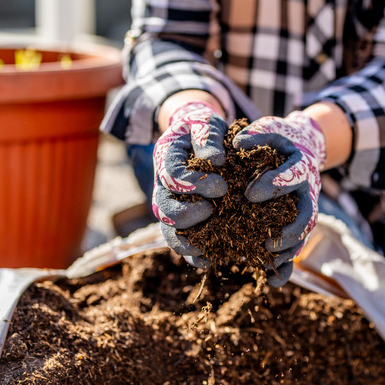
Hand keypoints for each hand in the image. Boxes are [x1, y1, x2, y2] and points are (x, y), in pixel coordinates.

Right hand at [152, 101, 227, 268]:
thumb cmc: (204, 130)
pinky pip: (181, 242)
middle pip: (163, 210)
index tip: (222, 187)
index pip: (172, 176)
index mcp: (166, 159)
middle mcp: (163, 186)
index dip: (194, 185)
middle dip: (187, 215)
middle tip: (213, 212)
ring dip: (186, 243)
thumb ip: (207, 136)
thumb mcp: (206, 123)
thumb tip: (214, 160)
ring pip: (169, 231)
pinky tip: (210, 261)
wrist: (199, 138)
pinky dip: (192, 256)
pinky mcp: (183, 220)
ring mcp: (171, 205)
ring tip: (209, 249)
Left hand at [232, 111, 325, 286]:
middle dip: (289, 230)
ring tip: (268, 261)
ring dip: (288, 250)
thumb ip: (255, 135)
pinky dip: (286, 267)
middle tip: (268, 242)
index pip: (293, 176)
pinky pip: (294, 248)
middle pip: (307, 214)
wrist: (303, 146)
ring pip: (302, 236)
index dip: (275, 185)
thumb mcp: (269, 128)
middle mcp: (307, 192)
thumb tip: (235, 145)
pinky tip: (272, 282)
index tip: (251, 194)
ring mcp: (304, 210)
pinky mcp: (296, 224)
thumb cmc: (279, 138)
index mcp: (300, 166)